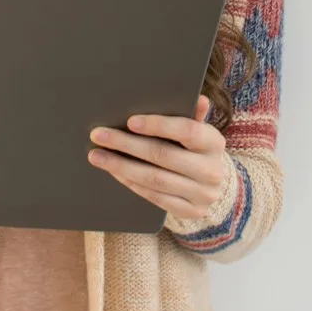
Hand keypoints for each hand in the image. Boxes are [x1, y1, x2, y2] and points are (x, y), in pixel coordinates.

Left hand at [87, 95, 230, 219]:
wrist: (213, 185)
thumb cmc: (197, 149)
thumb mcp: (199, 130)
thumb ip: (192, 115)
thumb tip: (198, 99)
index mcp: (214, 143)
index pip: (187, 131)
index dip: (158, 125)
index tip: (129, 121)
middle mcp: (211, 170)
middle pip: (163, 155)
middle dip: (127, 144)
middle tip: (99, 136)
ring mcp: (201, 194)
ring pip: (154, 179)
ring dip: (121, 166)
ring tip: (97, 156)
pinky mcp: (189, 211)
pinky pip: (154, 197)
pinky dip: (131, 183)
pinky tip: (114, 172)